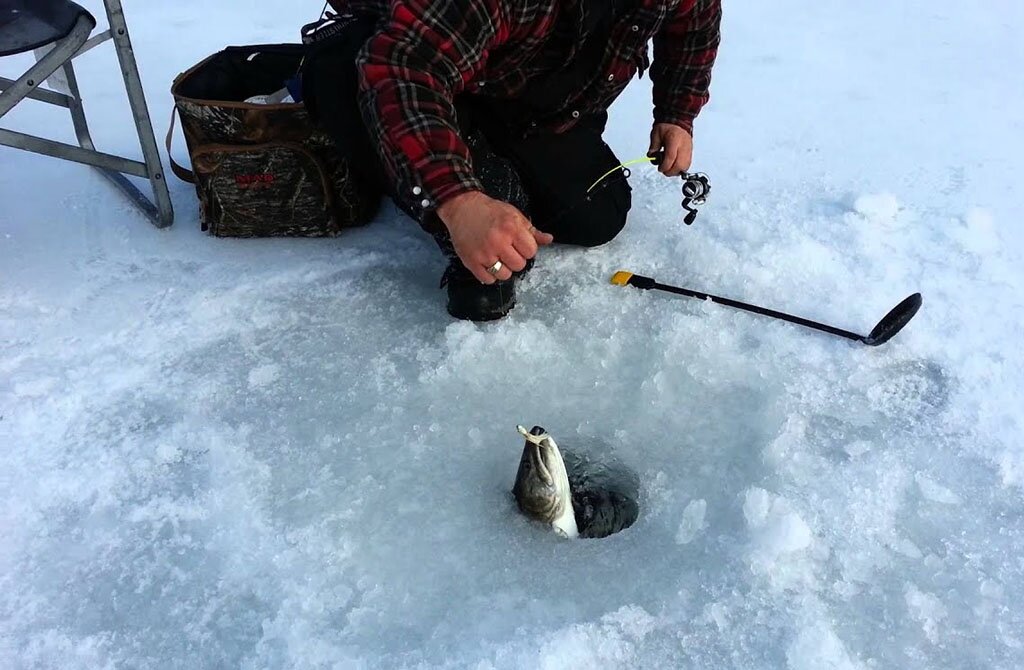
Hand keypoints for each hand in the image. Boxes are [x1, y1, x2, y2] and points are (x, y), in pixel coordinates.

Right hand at [437, 191, 553, 283]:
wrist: (462, 208)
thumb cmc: (490, 211)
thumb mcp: (514, 215)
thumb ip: (531, 231)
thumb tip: (548, 240)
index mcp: (511, 228)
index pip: (531, 252)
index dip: (527, 249)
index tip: (519, 245)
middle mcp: (498, 242)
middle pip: (519, 265)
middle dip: (515, 259)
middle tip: (507, 250)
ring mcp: (484, 253)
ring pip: (505, 275)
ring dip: (503, 269)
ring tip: (497, 257)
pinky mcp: (471, 262)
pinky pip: (488, 279)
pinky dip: (489, 275)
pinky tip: (488, 263)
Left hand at [648, 123, 692, 175]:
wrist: (678, 121)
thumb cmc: (667, 126)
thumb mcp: (656, 134)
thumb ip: (653, 147)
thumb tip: (651, 156)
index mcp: (674, 139)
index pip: (671, 157)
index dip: (664, 166)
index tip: (660, 168)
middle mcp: (683, 145)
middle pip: (680, 165)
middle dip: (671, 171)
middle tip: (664, 170)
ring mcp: (688, 149)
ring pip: (685, 166)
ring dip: (676, 171)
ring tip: (669, 168)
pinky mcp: (690, 152)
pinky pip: (687, 164)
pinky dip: (680, 168)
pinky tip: (674, 165)